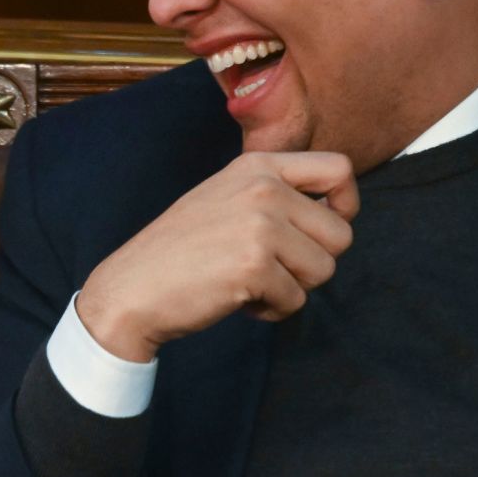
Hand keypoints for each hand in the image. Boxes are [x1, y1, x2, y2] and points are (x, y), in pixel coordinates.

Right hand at [77, 151, 358, 360]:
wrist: (132, 288)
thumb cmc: (181, 251)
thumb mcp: (227, 198)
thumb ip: (276, 194)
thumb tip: (338, 212)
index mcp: (258, 166)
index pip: (340, 169)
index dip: (345, 206)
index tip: (319, 232)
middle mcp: (263, 189)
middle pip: (340, 233)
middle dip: (313, 262)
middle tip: (272, 268)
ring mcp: (260, 226)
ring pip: (323, 270)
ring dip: (292, 288)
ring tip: (251, 283)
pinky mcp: (255, 266)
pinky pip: (296, 301)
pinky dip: (271, 310)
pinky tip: (237, 299)